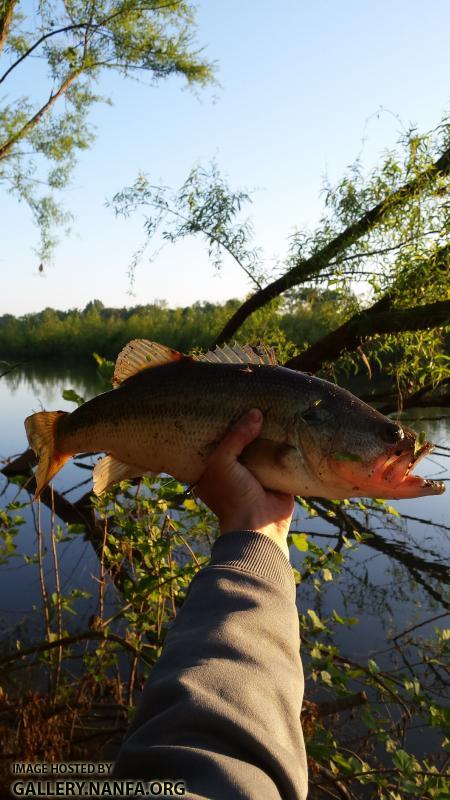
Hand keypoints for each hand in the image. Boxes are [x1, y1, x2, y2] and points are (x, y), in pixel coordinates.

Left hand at [196, 409, 293, 557]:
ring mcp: (257, 474)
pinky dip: (286, 446)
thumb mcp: (222, 462)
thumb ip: (235, 436)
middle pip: (242, 442)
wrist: (259, 527)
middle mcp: (235, 471)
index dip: (222, 424)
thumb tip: (255, 413)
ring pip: (263, 448)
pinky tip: (291, 425)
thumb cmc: (232, 496)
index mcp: (214, 469)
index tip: (229, 402)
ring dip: (269, 434)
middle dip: (248, 426)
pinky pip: (282, 457)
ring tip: (274, 407)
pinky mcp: (278, 478)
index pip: (216, 440)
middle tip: (255, 400)